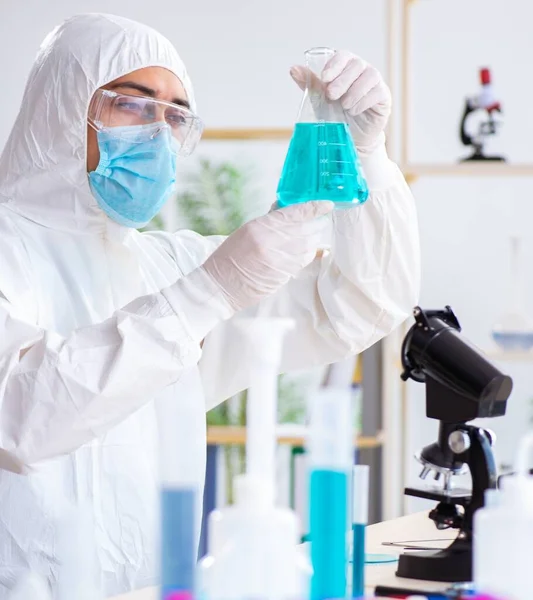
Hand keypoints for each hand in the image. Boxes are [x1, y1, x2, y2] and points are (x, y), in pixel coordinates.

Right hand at [202, 201, 333, 311]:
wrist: (220, 286)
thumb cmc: (229, 257)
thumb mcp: (246, 231)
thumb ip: (269, 220)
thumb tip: (287, 209)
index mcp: (261, 227)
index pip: (295, 213)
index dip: (315, 207)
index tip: (327, 205)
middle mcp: (272, 242)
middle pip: (306, 229)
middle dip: (316, 224)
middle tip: (319, 221)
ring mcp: (279, 260)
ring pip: (308, 246)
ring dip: (312, 240)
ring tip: (309, 237)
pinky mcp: (283, 276)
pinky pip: (303, 261)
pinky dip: (307, 254)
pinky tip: (304, 252)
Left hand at [290, 51, 390, 152]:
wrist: (350, 137)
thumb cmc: (335, 115)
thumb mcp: (320, 100)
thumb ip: (310, 84)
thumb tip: (293, 69)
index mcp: (345, 67)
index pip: (343, 56)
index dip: (334, 65)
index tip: (325, 78)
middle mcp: (362, 70)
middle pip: (356, 65)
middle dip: (342, 81)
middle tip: (332, 96)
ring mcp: (374, 82)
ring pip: (369, 76)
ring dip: (353, 92)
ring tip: (344, 106)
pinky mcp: (383, 96)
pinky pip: (377, 92)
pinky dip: (363, 101)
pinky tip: (354, 110)